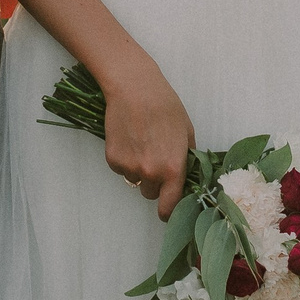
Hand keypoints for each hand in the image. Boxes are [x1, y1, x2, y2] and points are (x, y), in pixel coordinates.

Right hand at [100, 60, 196, 219]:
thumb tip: (186, 178)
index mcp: (172, 169)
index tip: (168, 208)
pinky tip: (129, 138)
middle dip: (154, 183)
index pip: (169, 208)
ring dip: (139, 169)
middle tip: (155, 158)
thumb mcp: (187, 133)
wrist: (135, 88)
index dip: (169, 211)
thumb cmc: (165, 107)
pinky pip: (121, 168)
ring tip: (141, 142)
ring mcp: (129, 167)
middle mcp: (150, 173)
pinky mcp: (112, 159)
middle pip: (150, 194)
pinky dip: (125, 159)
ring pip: (135, 180)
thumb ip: (187, 160)